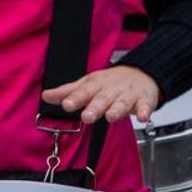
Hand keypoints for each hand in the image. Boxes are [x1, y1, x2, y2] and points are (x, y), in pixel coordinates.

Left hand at [41, 65, 159, 124]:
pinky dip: (145, 111)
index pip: (84, 91)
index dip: (75, 98)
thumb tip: (46, 96)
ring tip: (111, 117)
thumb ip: (68, 92)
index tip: (66, 104)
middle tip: (86, 117)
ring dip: (117, 109)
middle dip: (94, 107)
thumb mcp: (88, 84)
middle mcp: (111, 89)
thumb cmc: (110, 82)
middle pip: (102, 98)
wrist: (141, 74)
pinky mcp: (144, 100)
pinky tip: (143, 117)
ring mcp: (128, 94)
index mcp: (96, 85)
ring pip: (122, 102)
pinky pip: (145, 106)